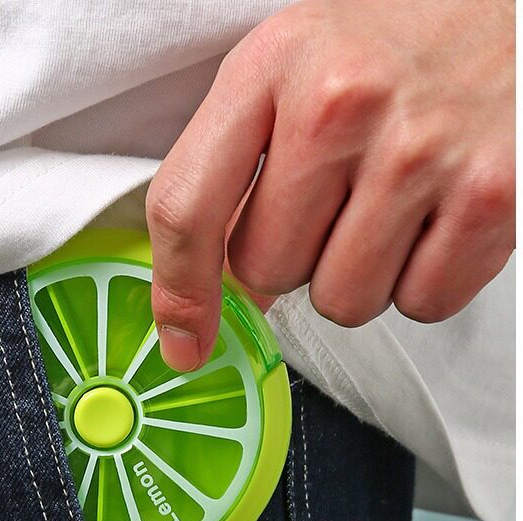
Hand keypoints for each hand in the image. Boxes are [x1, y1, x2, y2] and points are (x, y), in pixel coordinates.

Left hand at [146, 0, 514, 370]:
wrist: (516, 5)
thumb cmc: (403, 35)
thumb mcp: (297, 67)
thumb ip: (241, 169)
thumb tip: (223, 285)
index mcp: (273, 66)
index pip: (187, 207)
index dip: (179, 291)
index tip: (184, 340)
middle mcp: (341, 104)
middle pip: (269, 272)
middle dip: (297, 257)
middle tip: (340, 201)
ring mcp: (419, 152)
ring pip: (343, 301)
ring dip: (361, 274)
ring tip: (393, 204)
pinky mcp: (492, 196)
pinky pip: (421, 303)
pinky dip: (423, 280)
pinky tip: (436, 218)